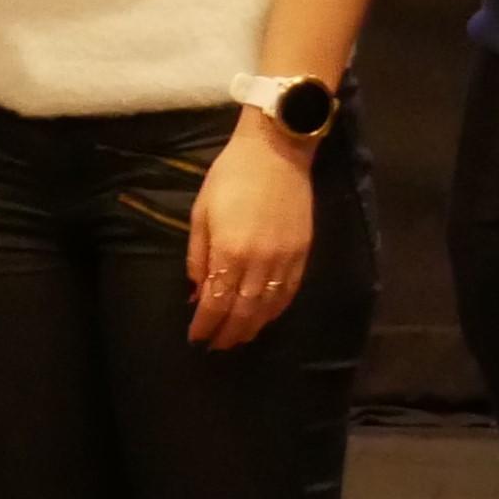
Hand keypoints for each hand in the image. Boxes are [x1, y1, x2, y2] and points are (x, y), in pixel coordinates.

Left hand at [186, 114, 317, 349]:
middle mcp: (259, 262)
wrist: (276, 152)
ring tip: (237, 339)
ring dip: (251, 328)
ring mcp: (285, 260)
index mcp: (229, 251)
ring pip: (268, 308)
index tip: (195, 338)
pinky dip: (275, 311)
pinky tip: (263, 318)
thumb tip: (196, 293)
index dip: (205, 325)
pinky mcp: (303, 254)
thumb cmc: (229, 178)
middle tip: (214, 346)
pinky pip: (288, 293)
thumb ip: (198, 257)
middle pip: (242, 311)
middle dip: (227, 333)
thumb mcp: (201, 214)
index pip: (216, 302)